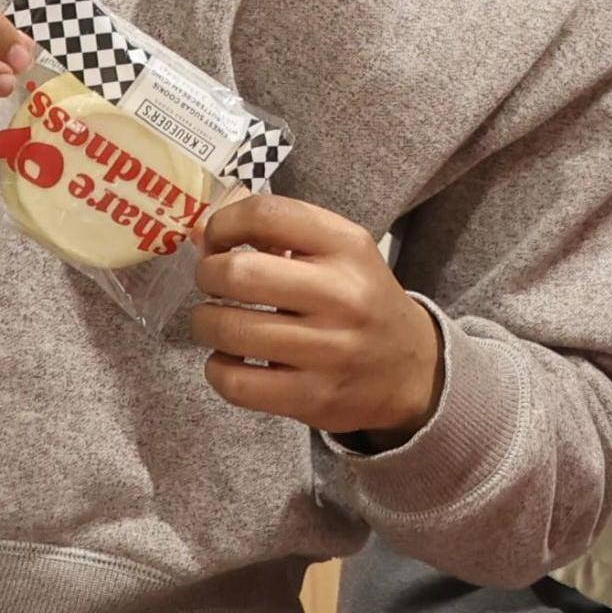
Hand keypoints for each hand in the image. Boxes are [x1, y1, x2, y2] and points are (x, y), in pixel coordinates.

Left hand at [180, 192, 444, 442]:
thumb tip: (200, 228)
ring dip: (205, 323)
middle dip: (207, 275)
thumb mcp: (338, 252)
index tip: (217, 240)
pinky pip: (236, 383)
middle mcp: (342, 295)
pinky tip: (229, 360)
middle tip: (212, 284)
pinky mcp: (314, 398)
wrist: (411, 370)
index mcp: (347, 246)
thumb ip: (277, 232)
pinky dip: (218, 369)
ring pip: (228, 330)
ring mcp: (330, 351)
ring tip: (215, 322)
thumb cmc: (360, 300)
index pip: (266, 215)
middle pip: (236, 273)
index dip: (224, 223)